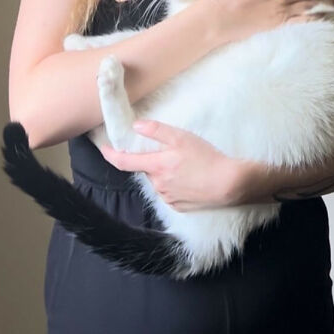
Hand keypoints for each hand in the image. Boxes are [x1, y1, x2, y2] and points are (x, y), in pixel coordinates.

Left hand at [98, 120, 240, 211]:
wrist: (229, 184)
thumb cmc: (206, 158)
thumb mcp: (182, 137)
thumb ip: (157, 131)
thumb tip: (136, 126)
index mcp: (157, 166)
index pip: (124, 162)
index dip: (111, 155)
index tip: (104, 149)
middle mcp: (158, 184)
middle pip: (147, 170)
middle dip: (153, 161)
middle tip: (173, 153)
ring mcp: (167, 197)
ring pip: (158, 181)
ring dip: (165, 173)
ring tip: (186, 166)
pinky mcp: (178, 206)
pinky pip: (170, 192)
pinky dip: (175, 184)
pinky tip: (190, 179)